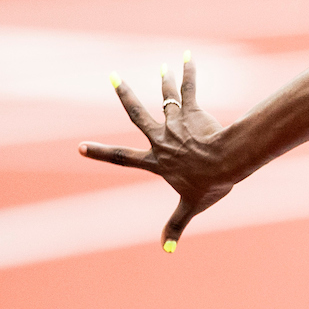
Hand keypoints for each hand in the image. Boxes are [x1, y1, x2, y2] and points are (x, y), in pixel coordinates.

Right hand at [79, 56, 232, 250]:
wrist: (227, 161)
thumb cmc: (211, 183)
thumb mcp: (191, 206)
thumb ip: (177, 226)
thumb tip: (167, 251)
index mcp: (157, 161)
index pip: (123, 158)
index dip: (101, 153)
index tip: (81, 148)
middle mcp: (162, 138)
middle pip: (137, 115)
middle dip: (124, 96)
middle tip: (112, 78)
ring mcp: (177, 122)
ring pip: (165, 98)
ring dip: (163, 82)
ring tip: (160, 68)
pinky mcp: (194, 112)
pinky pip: (190, 88)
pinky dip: (188, 72)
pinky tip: (187, 56)